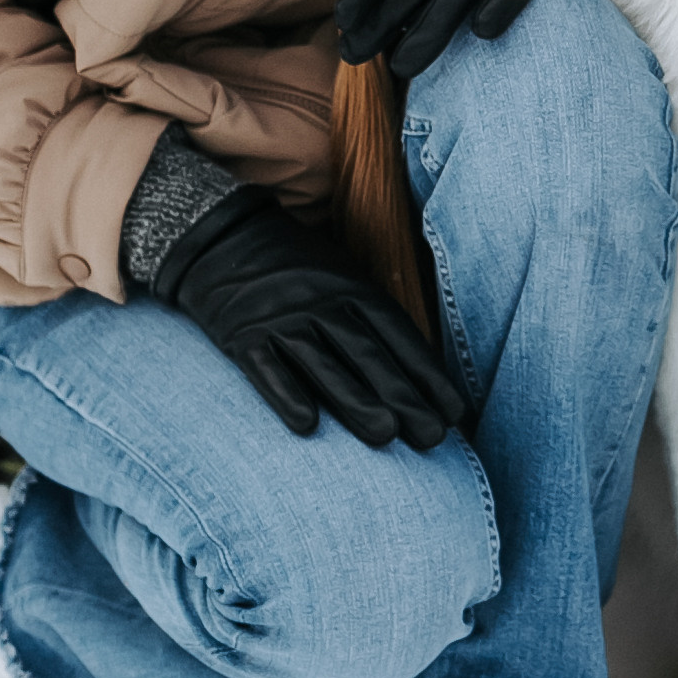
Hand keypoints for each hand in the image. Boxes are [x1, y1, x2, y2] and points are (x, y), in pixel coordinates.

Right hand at [153, 188, 468, 450]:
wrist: (223, 241)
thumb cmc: (298, 271)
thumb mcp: (343, 277)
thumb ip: (375, 320)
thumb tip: (422, 373)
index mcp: (353, 289)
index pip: (399, 335)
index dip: (427, 374)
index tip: (453, 413)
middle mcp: (322, 303)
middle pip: (369, 355)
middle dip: (404, 397)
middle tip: (432, 437)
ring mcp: (282, 319)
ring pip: (324, 365)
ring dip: (356, 401)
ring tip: (386, 435)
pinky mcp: (243, 336)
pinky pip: (267, 369)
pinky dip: (287, 395)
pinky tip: (307, 426)